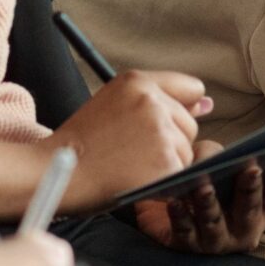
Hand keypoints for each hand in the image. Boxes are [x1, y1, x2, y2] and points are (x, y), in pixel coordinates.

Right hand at [50, 70, 211, 207]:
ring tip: (130, 165)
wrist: (56, 171)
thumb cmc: (82, 142)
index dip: (180, 109)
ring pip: (187, 151)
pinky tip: (137, 180)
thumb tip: (209, 104)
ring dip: (167, 163)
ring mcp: (160, 132)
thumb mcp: (114, 105)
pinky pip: (182, 175)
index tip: (159, 126)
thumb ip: (161, 100)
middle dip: (170, 141)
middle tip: (130, 151)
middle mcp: (152, 101)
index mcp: (138, 81)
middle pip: (190, 124)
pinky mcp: (164, 163)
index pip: (190, 87)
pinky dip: (166, 184)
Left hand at [133, 142, 264, 254]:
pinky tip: (174, 201)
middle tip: (251, 169)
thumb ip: (221, 157)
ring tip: (203, 185)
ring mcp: (216, 241)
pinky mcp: (186, 246)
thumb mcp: (220, 166)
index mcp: (263, 208)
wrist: (166, 214)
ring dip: (209, 202)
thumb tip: (213, 156)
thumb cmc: (203, 182)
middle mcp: (244, 228)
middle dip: (251, 189)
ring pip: (214, 222)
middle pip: (250, 208)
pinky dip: (179, 215)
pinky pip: (183, 231)